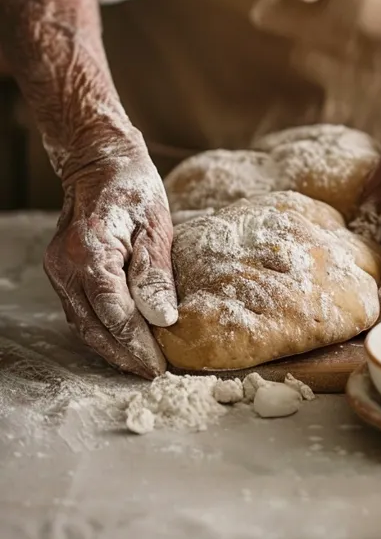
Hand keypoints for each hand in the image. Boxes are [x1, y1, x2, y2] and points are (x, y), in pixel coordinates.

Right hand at [44, 137, 176, 377]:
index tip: (161, 365)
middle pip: (95, 327)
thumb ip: (156, 273)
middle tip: (155, 373)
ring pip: (84, 325)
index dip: (138, 343)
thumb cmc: (133, 189)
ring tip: (142, 365)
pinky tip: (124, 342)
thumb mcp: (156, 225)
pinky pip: (81, 312)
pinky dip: (102, 331)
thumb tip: (162, 319)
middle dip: (125, 355)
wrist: (99, 165)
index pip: (114, 313)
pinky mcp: (62, 274)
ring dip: (112, 349)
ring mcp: (59, 272)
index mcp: (90, 253)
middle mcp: (66, 267)